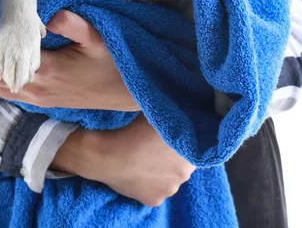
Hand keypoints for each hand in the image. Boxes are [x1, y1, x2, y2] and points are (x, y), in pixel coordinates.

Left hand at [0, 10, 139, 110]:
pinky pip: (10, 93)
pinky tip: (6, 59)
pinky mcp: (44, 101)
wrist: (125, 94)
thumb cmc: (113, 63)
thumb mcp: (98, 39)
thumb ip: (73, 25)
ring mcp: (39, 99)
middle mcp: (37, 90)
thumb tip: (50, 15)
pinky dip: (0, 77)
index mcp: (46, 72)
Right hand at [52, 115, 195, 206]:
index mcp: (191, 152)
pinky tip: (139, 171)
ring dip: (162, 170)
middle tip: (154, 146)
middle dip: (172, 156)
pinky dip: (149, 183)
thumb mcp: (157, 112)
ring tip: (144, 158)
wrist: (108, 155)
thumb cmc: (133, 129)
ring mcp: (170, 189)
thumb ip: (173, 111)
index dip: (181, 140)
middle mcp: (186, 174)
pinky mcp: (154, 201)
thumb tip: (182, 100)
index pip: (193, 146)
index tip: (167, 135)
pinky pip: (155, 191)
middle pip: (182, 163)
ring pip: (169, 178)